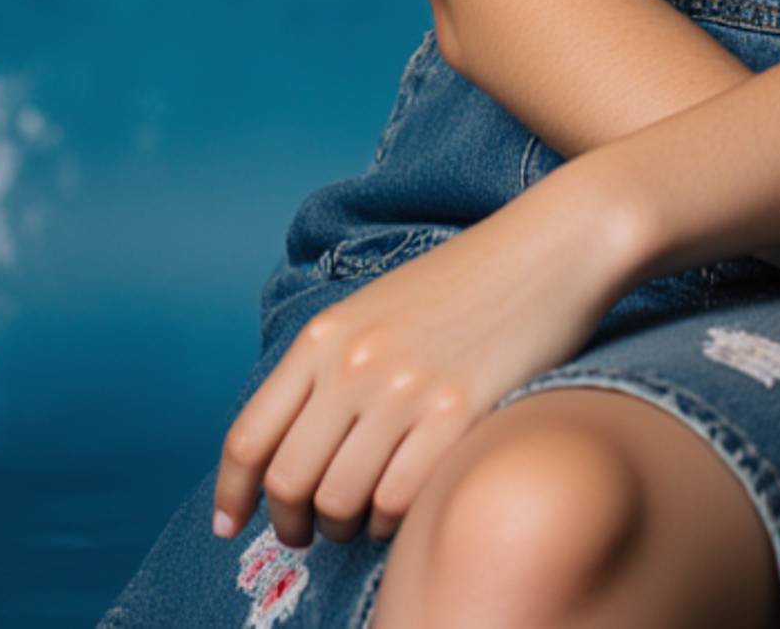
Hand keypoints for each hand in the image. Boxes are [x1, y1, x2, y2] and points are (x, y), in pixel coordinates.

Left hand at [211, 168, 639, 550]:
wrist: (549, 247)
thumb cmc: (465, 283)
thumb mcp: (376, 310)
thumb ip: (330, 369)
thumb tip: (289, 448)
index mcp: (325, 335)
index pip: (249, 437)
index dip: (233, 494)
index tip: (230, 527)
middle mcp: (355, 363)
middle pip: (289, 482)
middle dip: (291, 523)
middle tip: (307, 533)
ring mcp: (406, 389)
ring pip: (340, 502)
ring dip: (344, 528)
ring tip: (361, 519)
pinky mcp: (458, 413)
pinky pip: (397, 502)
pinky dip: (390, 522)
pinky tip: (401, 507)